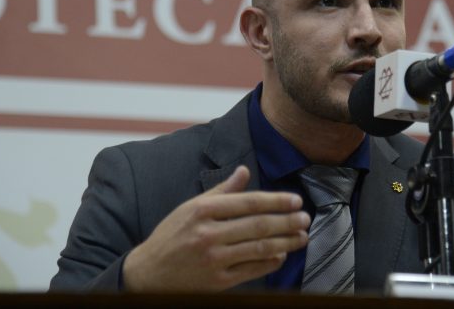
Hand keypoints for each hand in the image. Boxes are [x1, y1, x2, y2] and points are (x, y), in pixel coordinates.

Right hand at [122, 165, 309, 291]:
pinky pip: (251, 270)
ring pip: (259, 248)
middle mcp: (208, 234)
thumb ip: (221, 190)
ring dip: (285, 242)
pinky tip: (281, 255)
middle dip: (287, 221)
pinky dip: (270, 262)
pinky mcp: (217, 281)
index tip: (295, 201)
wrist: (148, 274)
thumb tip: (244, 171)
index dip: (276, 201)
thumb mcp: (191, 207)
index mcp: (202, 210)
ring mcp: (213, 259)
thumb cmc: (171, 236)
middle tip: (305, 218)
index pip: (248, 202)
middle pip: (258, 225)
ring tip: (301, 237)